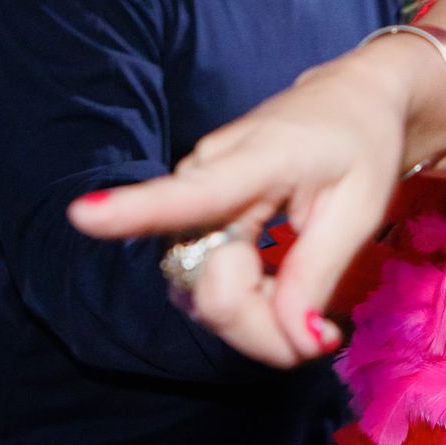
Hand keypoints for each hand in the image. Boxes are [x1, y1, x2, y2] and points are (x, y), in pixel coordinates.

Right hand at [68, 58, 408, 366]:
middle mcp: (207, 174)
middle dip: (259, 324)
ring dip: (256, 314)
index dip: (135, 210)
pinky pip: (206, 284)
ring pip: (202, 292)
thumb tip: (295, 343)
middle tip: (322, 331)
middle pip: (204, 282)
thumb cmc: (362, 148)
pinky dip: (249, 302)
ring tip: (306, 293)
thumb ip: (319, 276)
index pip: (192, 193)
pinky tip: (282, 286)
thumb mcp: (360, 211)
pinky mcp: (192, 216)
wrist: (353, 101)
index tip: (83, 215)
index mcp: (259, 157)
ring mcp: (194, 195)